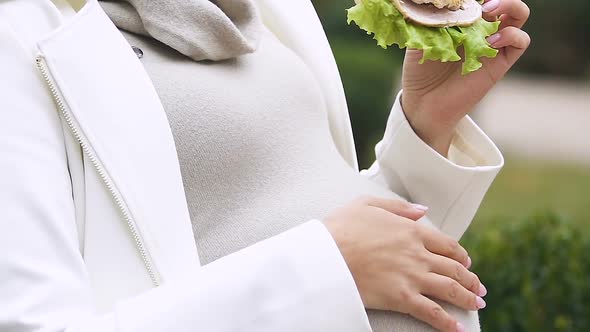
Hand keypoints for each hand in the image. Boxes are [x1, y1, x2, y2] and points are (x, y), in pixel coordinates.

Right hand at [323, 197, 486, 331]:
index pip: (447, 244)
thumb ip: (399, 206)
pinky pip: (432, 312)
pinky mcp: (402, 298)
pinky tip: (458, 330)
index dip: (461, 255)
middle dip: (470, 280)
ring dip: (467, 298)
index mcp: (411, 231)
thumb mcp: (367, 203)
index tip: (466, 263)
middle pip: (454, 268)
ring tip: (476, 304)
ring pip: (450, 289)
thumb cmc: (341, 227)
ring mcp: (412, 276)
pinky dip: (448, 323)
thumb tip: (423, 210)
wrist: (326, 254)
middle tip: (478, 288)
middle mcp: (418, 254)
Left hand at [401, 0, 530, 155]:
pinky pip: (520, 41)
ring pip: (518, 14)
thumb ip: (429, 21)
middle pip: (503, 1)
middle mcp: (481, 28)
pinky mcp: (501, 63)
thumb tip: (439, 6)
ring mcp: (493, 44)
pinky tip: (490, 42)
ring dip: (510, 6)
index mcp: (463, 19)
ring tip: (488, 12)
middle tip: (482, 2)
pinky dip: (511, 35)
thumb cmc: (419, 72)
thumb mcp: (419, 40)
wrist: (424, 103)